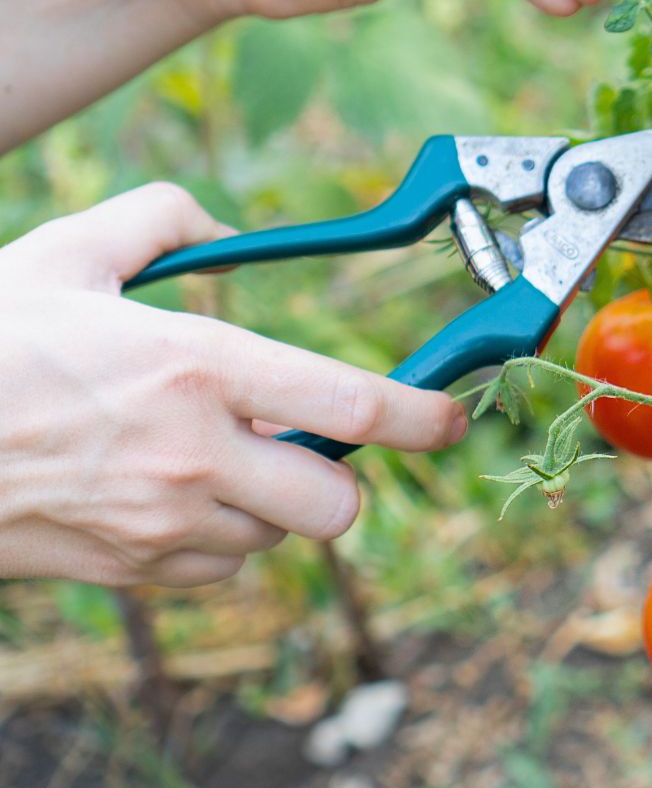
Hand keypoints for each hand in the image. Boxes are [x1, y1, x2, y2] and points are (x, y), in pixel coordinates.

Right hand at [0, 185, 468, 586]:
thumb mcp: (65, 253)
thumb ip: (160, 218)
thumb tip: (224, 224)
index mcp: (194, 366)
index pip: (354, 407)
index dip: (424, 417)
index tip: (451, 415)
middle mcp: (194, 453)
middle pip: (337, 504)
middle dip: (340, 477)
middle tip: (300, 438)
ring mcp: (162, 522)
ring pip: (278, 537)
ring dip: (272, 502)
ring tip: (213, 457)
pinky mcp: (132, 569)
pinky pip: (222, 567)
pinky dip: (221, 537)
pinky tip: (174, 494)